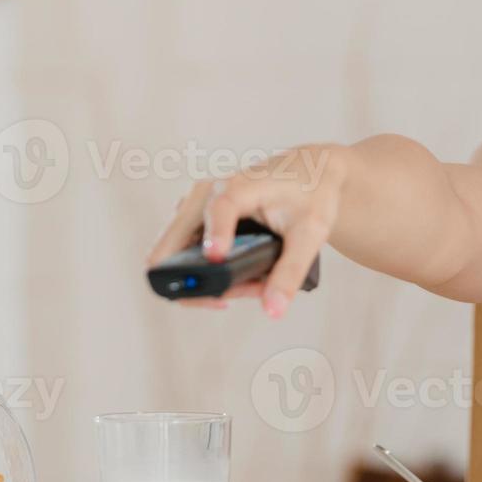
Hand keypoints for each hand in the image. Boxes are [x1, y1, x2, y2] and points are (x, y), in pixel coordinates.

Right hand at [144, 145, 344, 317]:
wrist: (308, 172)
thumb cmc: (309, 194)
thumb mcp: (310, 234)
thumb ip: (290, 272)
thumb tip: (273, 308)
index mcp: (235, 187)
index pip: (217, 210)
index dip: (215, 237)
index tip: (216, 259)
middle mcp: (203, 195)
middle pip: (170, 247)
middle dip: (197, 280)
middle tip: (230, 299)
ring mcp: (194, 209)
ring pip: (175, 257)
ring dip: (205, 280)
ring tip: (252, 286)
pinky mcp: (195, 222)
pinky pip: (185, 256)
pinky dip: (209, 274)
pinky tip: (243, 278)